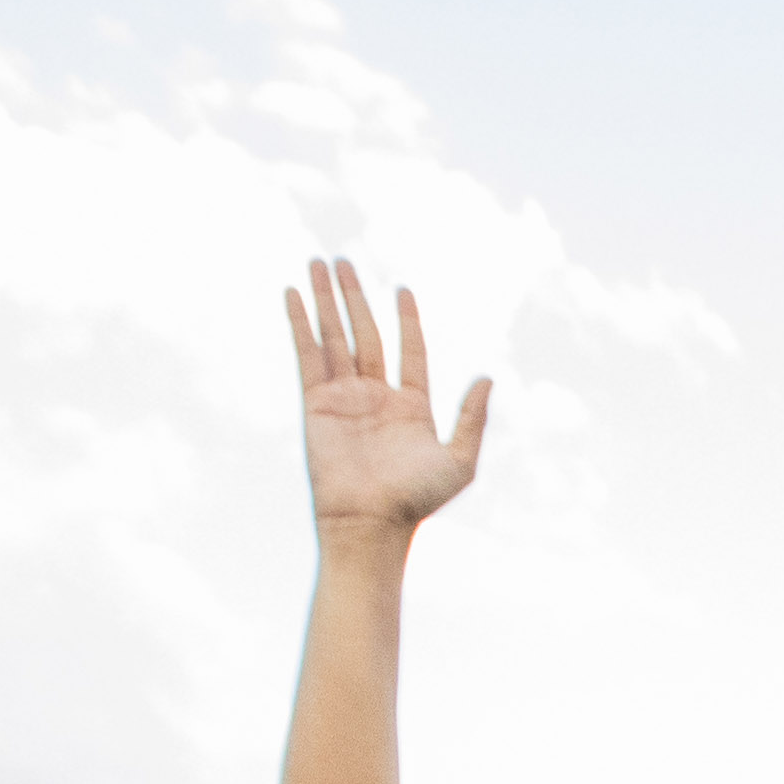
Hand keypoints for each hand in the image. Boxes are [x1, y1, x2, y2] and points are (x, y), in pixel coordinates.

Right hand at [290, 258, 487, 538]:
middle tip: (343, 260)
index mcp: (412, 406)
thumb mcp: (459, 461)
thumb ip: (473, 418)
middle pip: (366, 333)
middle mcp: (376, 396)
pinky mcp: (316, 403)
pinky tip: (294, 294)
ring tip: (318, 262)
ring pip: (335, 336)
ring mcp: (345, 397)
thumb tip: (488, 377)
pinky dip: (300, 323)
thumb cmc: (416, 501)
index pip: (410, 351)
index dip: (407, 320)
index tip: (403, 290)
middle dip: (354, 297)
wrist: (370, 523)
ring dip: (326, 300)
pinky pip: (307, 354)